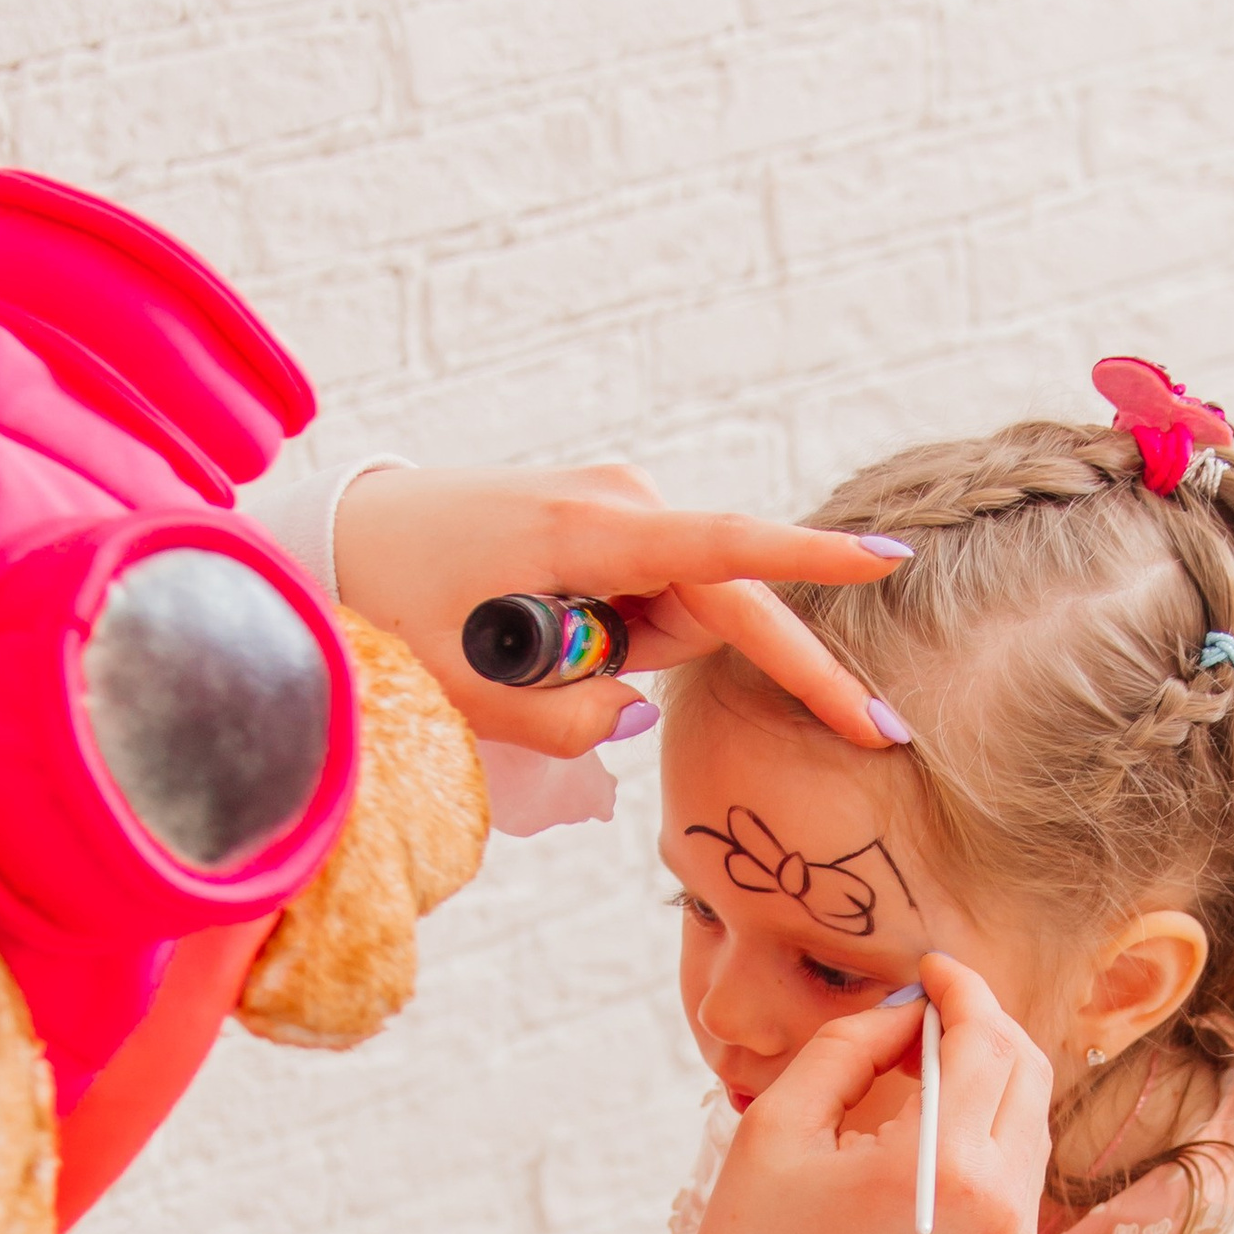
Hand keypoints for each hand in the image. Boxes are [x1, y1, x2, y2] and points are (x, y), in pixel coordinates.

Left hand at [332, 461, 908, 759]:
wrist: (344, 530)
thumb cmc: (393, 601)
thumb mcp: (471, 691)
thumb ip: (569, 718)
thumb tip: (635, 710)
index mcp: (590, 529)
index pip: (726, 549)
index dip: (812, 563)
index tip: (889, 560)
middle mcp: (620, 502)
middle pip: (721, 604)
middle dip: (740, 668)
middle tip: (852, 731)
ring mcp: (615, 505)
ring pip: (679, 612)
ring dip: (627, 654)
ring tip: (522, 646)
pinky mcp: (605, 521)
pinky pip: (648, 597)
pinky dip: (615, 634)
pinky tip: (534, 631)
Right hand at [687, 956, 1051, 1233]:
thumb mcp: (778, 1129)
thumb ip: (848, 1049)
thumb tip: (906, 1012)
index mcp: (945, 1167)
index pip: (987, 1041)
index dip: (961, 988)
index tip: (928, 967)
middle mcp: (1000, 1201)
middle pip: (1027, 1069)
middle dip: (983, 1022)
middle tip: (925, 1007)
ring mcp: (1013, 1233)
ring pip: (1031, 1112)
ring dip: (989, 1069)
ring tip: (919, 1062)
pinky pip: (1020, 1157)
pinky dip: (989, 1117)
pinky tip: (931, 1115)